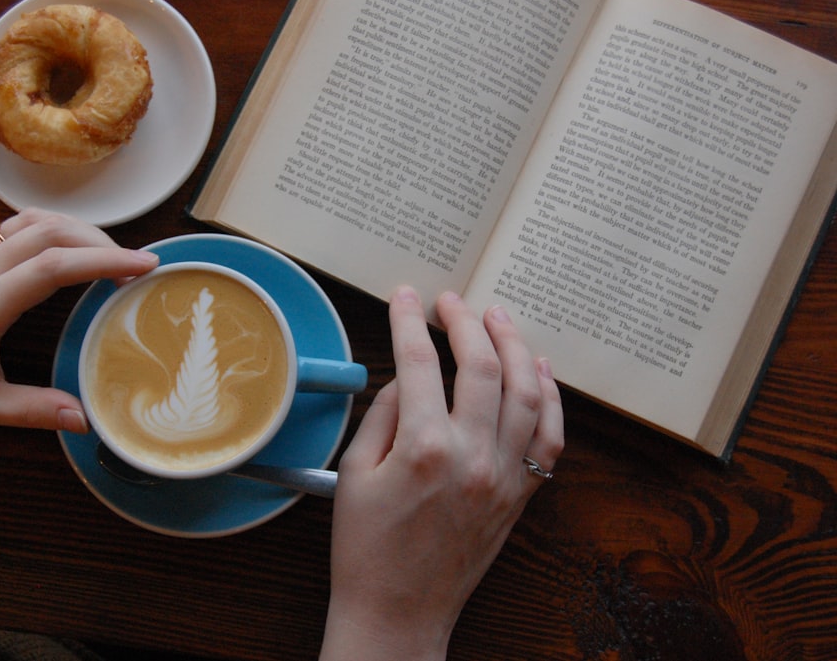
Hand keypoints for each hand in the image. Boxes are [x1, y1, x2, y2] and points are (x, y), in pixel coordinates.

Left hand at [0, 208, 158, 440]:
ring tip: (107, 256)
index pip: (52, 268)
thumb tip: (85, 418)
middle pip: (47, 232)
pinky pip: (11, 231)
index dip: (104, 260)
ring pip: (29, 223)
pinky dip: (50, 232)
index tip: (144, 265)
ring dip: (75, 230)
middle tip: (135, 267)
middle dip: (100, 241)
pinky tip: (66, 254)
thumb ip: (32, 410)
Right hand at [321, 287, 563, 660]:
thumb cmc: (366, 548)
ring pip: (527, 392)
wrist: (398, 611)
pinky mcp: (520, 495)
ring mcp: (503, 476)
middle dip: (465, 322)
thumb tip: (408, 377)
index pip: (418, 362)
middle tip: (451, 301)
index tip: (405, 297)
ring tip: (497, 318)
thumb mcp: (356, 473)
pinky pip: (550, 437)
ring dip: (514, 346)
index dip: (409, 320)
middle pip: (481, 366)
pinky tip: (539, 369)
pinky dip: (551, 398)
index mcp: (423, 448)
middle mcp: (472, 456)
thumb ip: (384, 415)